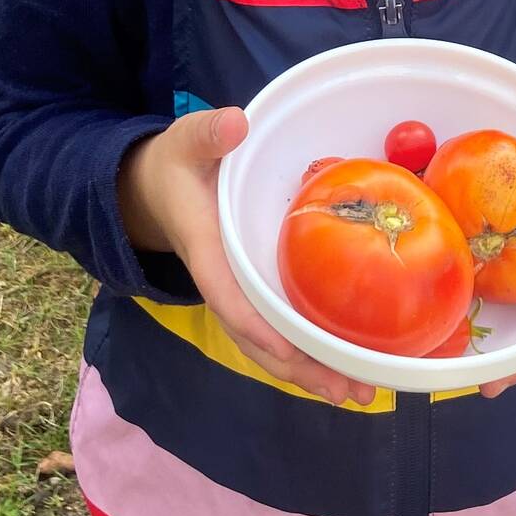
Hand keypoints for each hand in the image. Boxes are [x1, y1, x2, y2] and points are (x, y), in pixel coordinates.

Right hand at [118, 107, 375, 405]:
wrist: (157, 189)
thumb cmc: (177, 164)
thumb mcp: (186, 141)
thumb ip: (207, 133)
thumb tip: (235, 122)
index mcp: (207, 250)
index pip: (228, 294)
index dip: (256, 325)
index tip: (288, 350)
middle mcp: (224, 281)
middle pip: (258, 338)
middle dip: (300, 367)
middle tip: (349, 391)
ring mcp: (240, 290)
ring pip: (271, 343)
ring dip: (311, 370)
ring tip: (358, 394)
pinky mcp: (254, 289)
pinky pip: (279, 330)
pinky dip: (308, 352)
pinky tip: (345, 365)